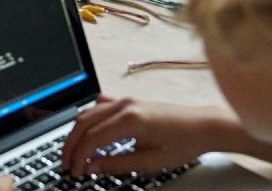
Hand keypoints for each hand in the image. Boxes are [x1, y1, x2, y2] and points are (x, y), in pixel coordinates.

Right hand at [61, 95, 214, 176]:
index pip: (92, 138)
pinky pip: (100, 107)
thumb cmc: (184, 143)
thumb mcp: (150, 161)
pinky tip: (89, 133)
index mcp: (130, 120)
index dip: (79, 156)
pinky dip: (90, 120)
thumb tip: (93, 167)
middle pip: (84, 122)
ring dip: (78, 133)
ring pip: (88, 113)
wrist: (203, 126)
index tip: (75, 171)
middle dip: (71, 145)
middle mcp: (124, 106)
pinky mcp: (129, 102)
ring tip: (75, 153)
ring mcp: (125, 101)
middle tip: (68, 164)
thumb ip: (117, 164)